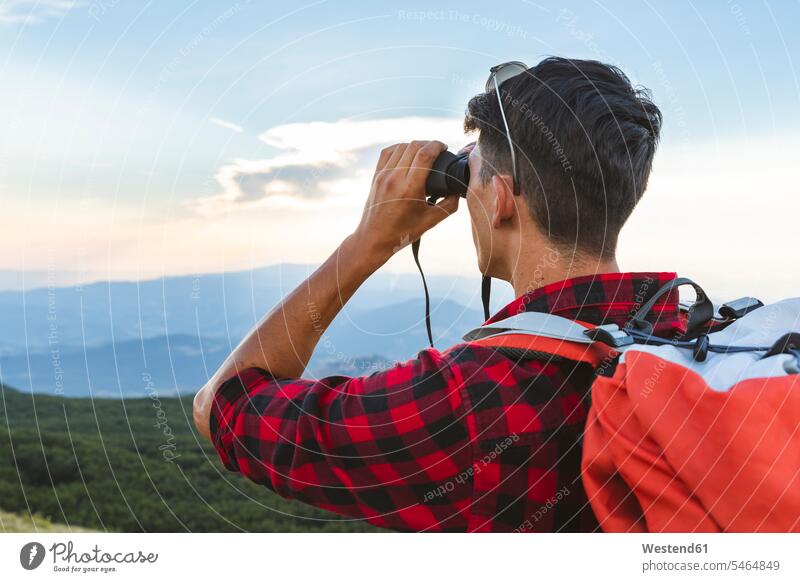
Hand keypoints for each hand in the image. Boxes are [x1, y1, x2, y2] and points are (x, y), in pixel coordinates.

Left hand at [354, 141, 459, 259]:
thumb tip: (458, 191)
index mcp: (409, 188)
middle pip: (414, 146)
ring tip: (425, 151)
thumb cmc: (403, 232)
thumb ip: (449, 205)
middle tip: (438, 150)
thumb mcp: (431, 221)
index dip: (437, 145)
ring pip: (401, 146)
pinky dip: (400, 147)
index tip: (444, 146)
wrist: (374, 238)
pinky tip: (408, 152)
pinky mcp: (376, 176)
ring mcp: (383, 175)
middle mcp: (394, 178)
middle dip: (429, 143)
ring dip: (415, 145)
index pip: (424, 154)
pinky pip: (388, 152)